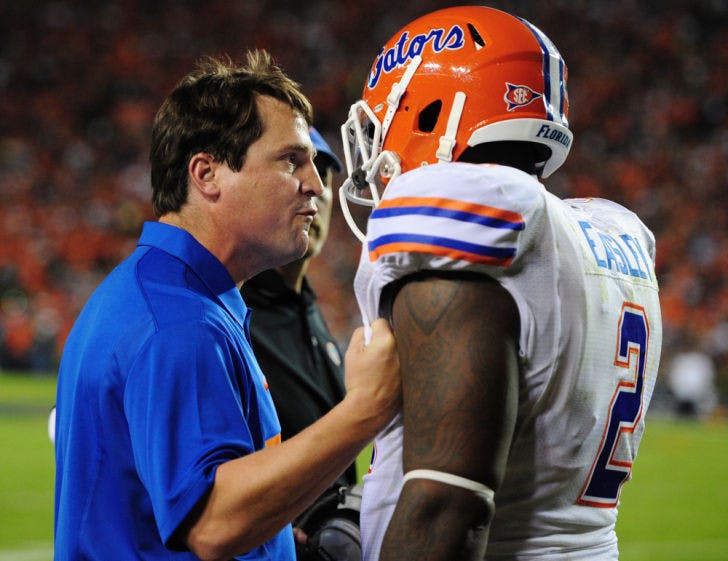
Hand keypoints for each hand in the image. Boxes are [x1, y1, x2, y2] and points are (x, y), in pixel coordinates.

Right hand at [343, 318, 401, 434]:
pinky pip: (406, 362)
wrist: (370, 408)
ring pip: (400, 348)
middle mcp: (402, 348)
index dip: (371, 331)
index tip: (368, 343)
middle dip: (383, 341)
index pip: (381, 322)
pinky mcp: (414, 374)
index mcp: (387, 341)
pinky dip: (398, 365)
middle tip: (374, 356)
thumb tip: (368, 329)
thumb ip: (360, 334)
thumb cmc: (359, 381)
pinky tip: (388, 377)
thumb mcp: (352, 353)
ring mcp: (410, 362)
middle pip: (393, 334)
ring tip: (381, 369)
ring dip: (393, 352)